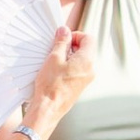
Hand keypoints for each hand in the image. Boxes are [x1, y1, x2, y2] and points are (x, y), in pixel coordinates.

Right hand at [23, 9, 96, 139]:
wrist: (48, 109)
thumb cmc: (51, 86)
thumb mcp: (54, 58)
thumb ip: (61, 42)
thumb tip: (64, 31)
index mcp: (87, 61)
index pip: (89, 38)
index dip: (76, 35)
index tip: (64, 38)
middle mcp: (90, 70)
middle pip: (86, 49)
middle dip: (72, 45)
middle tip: (57, 49)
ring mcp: (86, 80)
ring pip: (82, 60)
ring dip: (70, 56)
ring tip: (55, 61)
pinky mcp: (80, 87)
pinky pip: (78, 71)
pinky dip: (69, 67)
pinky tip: (56, 71)